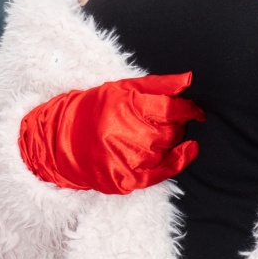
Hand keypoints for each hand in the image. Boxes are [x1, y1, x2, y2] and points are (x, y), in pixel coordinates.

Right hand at [18, 74, 203, 194]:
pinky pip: (163, 172)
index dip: (189, 109)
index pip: (171, 109)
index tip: (194, 110)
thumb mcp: (123, 88)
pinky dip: (179, 161)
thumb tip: (188, 79)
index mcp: (127, 108)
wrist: (62, 141)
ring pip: (168, 149)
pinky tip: (188, 151)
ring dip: (170, 141)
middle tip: (166, 121)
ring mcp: (128, 160)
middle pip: (172, 131)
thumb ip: (158, 84)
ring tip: (154, 134)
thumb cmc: (95, 110)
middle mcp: (128, 135)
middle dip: (176, 125)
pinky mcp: (127, 179)